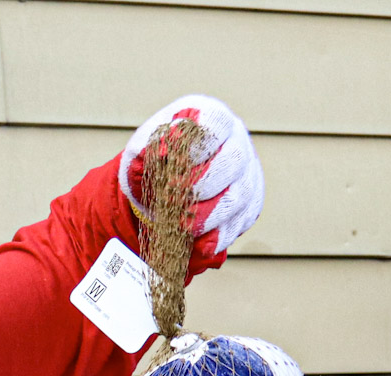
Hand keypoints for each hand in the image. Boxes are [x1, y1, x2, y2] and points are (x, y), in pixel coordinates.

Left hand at [118, 95, 263, 258]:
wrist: (163, 188)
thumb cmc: (154, 163)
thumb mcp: (140, 153)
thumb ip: (145, 148)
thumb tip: (164, 148)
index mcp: (210, 117)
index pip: (216, 122)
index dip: (199, 145)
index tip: (178, 164)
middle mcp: (236, 140)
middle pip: (233, 161)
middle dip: (202, 185)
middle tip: (173, 200)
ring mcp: (248, 172)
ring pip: (240, 195)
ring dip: (209, 214)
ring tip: (181, 225)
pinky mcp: (250, 204)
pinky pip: (241, 221)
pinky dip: (218, 235)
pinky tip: (197, 242)